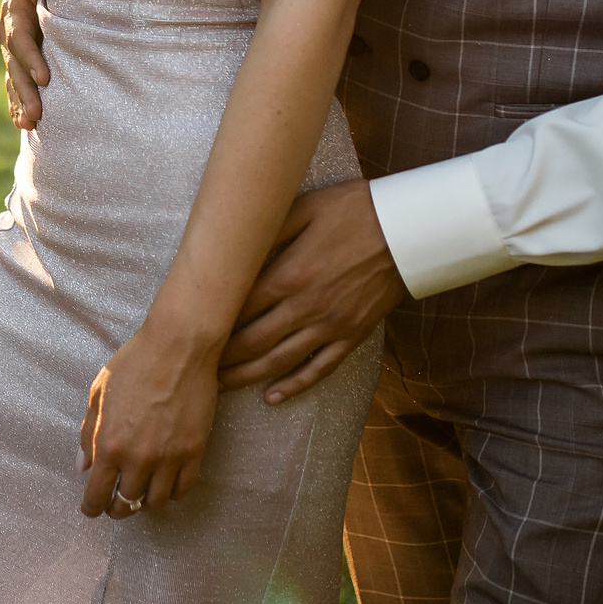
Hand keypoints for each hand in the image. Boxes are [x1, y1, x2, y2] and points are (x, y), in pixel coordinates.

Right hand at [0, 0, 48, 129]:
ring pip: (14, 78)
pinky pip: (17, 83)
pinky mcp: (25, 58)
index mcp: (14, 7)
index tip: (46, 78)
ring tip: (30, 124)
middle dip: (25, 91)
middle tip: (38, 114)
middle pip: (14, 65)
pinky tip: (24, 124)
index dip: (30, 58)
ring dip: (21, 102)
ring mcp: (16, 47)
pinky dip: (18, 103)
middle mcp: (10, 29)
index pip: (18, 37)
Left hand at [79, 315, 220, 518]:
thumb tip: (83, 465)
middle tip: (115, 505)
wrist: (178, 347)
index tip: (92, 509)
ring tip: (140, 495)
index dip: (92, 508)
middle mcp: (138, 457)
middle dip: (117, 509)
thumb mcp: (98, 393)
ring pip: (156, 502)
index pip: (97, 495)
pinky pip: (183, 488)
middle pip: (126, 504)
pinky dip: (172, 493)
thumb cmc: (134, 363)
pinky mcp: (194, 451)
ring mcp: (169, 457)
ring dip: (145, 503)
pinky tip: (165, 485)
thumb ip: (89, 433)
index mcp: (109, 444)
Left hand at [216, 179, 405, 403]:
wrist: (410, 231)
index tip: (192, 330)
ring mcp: (330, 325)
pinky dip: (294, 386)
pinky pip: (320, 368)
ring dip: (247, 376)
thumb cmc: (355, 211)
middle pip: (253, 341)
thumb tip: (235, 241)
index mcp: (289, 274)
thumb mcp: (305, 207)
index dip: (213, 321)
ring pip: (280, 361)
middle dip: (222, 356)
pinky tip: (272, 396)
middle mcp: (306, 306)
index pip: (239, 307)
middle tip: (197, 365)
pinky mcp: (352, 335)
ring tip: (221, 386)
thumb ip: (269, 228)